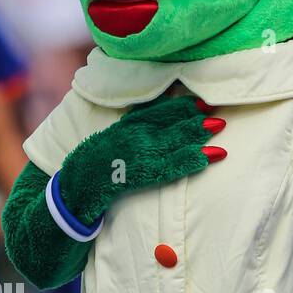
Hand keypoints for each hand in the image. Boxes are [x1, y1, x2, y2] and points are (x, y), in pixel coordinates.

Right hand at [57, 93, 223, 226]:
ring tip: (219, 132)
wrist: (74, 188)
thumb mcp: (112, 136)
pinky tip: (205, 159)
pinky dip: (186, 162)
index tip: (203, 104)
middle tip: (218, 118)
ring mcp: (132, 155)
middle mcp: (129, 136)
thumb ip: (135, 124)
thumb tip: (162, 112)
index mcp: (125, 125)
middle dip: (194, 121)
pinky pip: (166, 168)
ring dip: (196, 137)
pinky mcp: (134, 175)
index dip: (182, 107)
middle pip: (167, 124)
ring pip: (170, 143)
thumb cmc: (95, 164)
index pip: (158, 111)